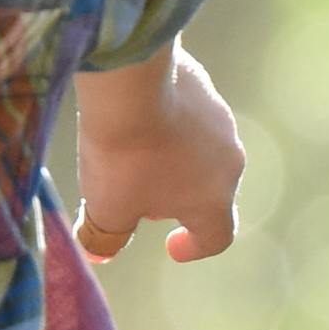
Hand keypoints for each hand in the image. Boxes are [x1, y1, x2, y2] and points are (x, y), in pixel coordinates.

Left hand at [71, 47, 241, 263]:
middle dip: (177, 200)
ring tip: (135, 150)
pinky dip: (169, 124)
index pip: (217, 237)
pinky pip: (190, 116)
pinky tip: (137, 114)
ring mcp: (222, 120)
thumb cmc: (123, 154)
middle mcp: (229, 162)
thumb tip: (99, 252)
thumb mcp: (108, 206)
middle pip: (209, 192)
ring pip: (201, 151)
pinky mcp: (205, 86)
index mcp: (213, 201)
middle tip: (140, 196)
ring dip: (174, 159)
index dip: (195, 247)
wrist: (129, 77)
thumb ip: (106, 236)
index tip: (172, 246)